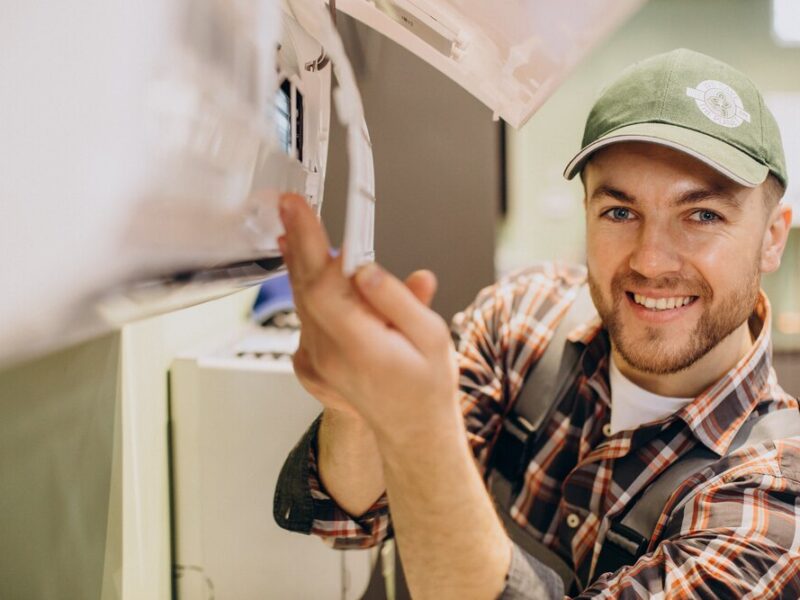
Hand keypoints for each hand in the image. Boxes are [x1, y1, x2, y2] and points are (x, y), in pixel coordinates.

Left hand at [278, 193, 460, 441]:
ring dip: (300, 263)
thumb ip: (398, 299)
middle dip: (298, 241)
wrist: (412, 428)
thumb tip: (366, 270)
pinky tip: (312, 273)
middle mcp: (329, 354)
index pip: (323, 284)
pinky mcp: (311, 362)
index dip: (308, 242)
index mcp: (360, 346)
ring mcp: (316, 360)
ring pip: (301, 300)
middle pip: (304, 287)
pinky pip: (304, 317)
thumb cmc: (426, 384)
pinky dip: (306, 290)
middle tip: (291, 207)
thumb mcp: (431, 337)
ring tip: (299, 230)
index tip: (298, 210)